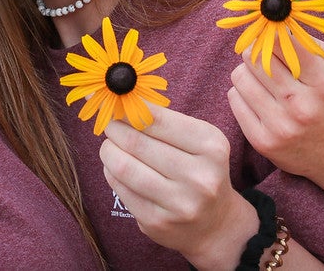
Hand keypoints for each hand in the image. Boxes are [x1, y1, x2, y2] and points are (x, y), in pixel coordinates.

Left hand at [99, 105, 256, 269]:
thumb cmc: (201, 170)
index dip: (128, 109)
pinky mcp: (157, 223)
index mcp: (211, 146)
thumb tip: (119, 100)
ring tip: (110, 146)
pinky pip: (121, 190)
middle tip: (109, 124)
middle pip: (136, 143)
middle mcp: (199, 176)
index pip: (156, 119)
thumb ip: (163, 120)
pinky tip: (116, 168)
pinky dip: (111, 174)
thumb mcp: (198, 140)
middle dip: (115, 128)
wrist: (215, 224)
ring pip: (124, 167)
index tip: (114, 103)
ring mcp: (179, 203)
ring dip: (108, 151)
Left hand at [228, 38, 323, 196]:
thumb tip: (281, 26)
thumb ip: (316, 44)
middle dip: (257, 51)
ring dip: (247, 71)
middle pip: (255, 58)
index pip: (283, 45)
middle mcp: (302, 106)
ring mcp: (280, 126)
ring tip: (263, 78)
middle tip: (265, 55)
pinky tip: (259, 96)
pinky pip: (234, 99)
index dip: (273, 35)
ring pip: (240, 77)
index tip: (272, 35)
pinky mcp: (263, 142)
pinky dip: (242, 92)